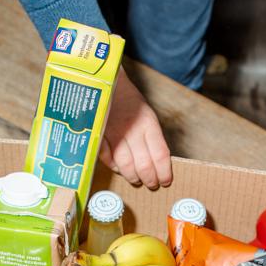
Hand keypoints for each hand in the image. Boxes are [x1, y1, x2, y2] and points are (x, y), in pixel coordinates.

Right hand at [103, 69, 171, 188]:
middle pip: (144, 165)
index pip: (161, 155)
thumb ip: (151, 136)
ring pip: (126, 165)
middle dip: (150, 179)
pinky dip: (114, 167)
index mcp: (148, 123)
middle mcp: (133, 129)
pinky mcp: (99, 134)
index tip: (166, 181)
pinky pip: (107, 158)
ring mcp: (114, 133)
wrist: (106, 81)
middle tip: (152, 184)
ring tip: (137, 180)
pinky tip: (120, 169)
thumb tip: (158, 162)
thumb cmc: (129, 100)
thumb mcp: (147, 114)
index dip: (164, 172)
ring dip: (133, 177)